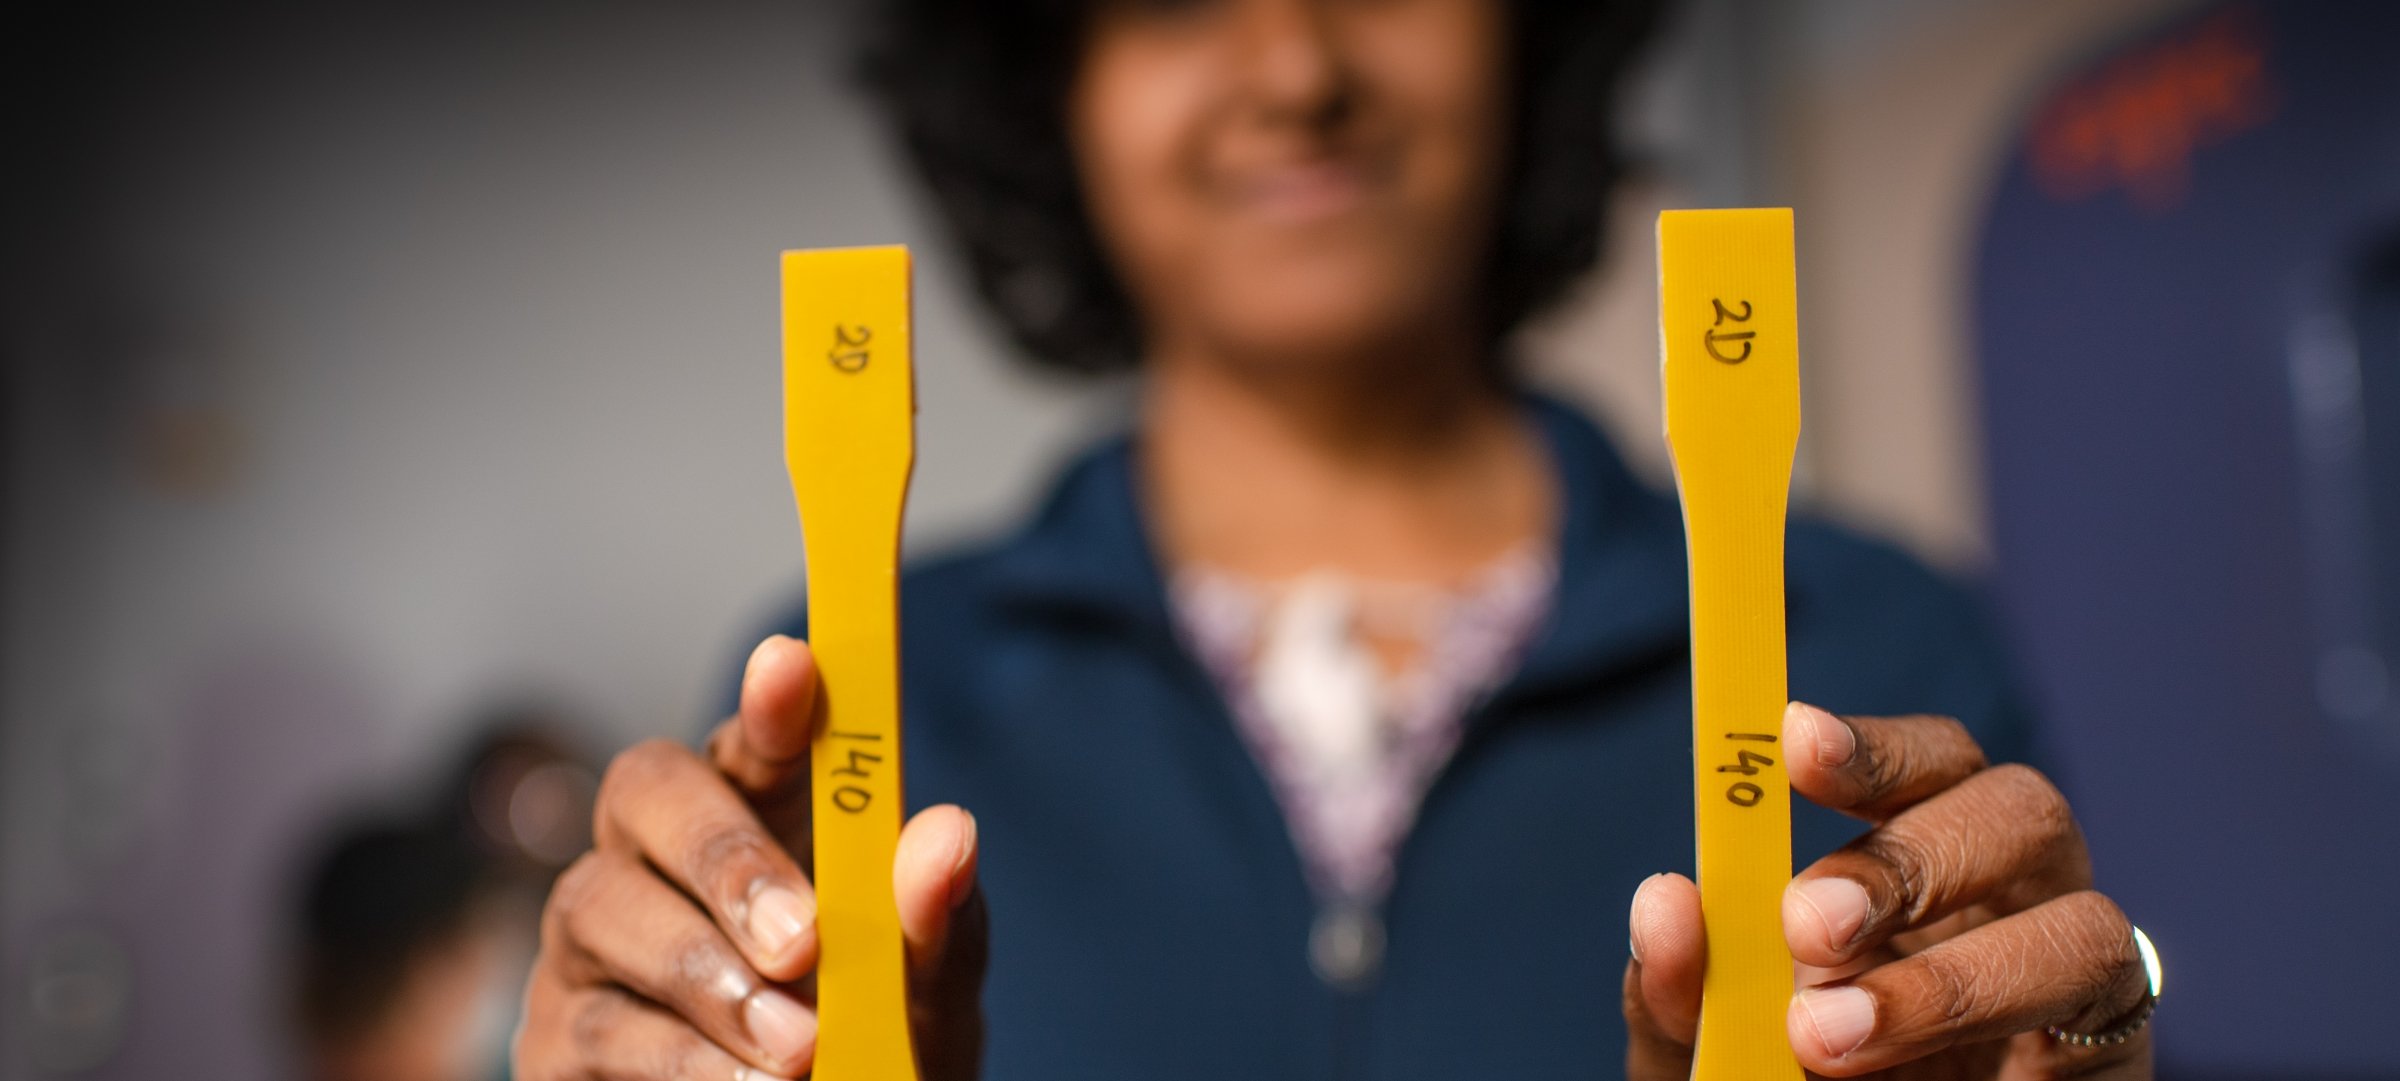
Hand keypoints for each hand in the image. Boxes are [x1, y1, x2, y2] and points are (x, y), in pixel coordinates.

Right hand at [517, 635, 986, 1079]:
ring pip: (604, 909)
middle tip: (804, 939)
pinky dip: (679, 1059)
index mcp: (760, 819)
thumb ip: (937, 923)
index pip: (752, 736)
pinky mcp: (556, 1039)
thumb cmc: (875, 1048)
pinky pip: (594, 1026)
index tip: (794, 667)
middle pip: (646, 790)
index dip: (768, 703)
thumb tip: (948, 835)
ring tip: (798, 1047)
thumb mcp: (926, 994)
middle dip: (724, 856)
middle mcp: (658, 858)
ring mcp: (594, 943)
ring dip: (708, 978)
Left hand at [1624, 703, 2152, 1079]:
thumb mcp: (1705, 1049)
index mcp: (1919, 868)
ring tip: (1826, 1036)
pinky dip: (2001, 1030)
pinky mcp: (2109, 1059)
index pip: (1927, 764)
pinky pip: (2102, 1026)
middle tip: (1805, 924)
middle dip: (1912, 858)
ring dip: (1951, 977)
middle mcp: (2012, 902)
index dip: (1874, 743)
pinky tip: (1925, 1077)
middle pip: (2021, 811)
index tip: (1793, 739)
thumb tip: (1666, 903)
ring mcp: (2071, 983)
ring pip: (2085, 926)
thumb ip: (1682, 989)